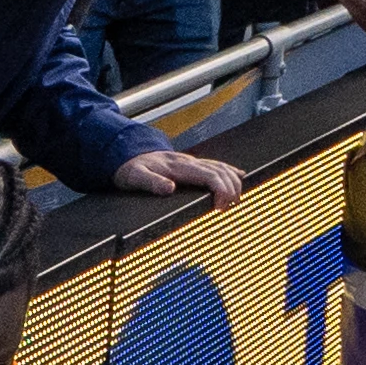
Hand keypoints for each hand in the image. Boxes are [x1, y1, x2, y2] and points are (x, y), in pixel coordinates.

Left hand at [113, 149, 247, 204]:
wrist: (125, 153)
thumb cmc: (131, 167)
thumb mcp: (135, 177)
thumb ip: (151, 182)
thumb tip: (169, 188)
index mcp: (179, 167)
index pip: (211, 175)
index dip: (222, 191)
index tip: (221, 209)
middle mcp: (189, 162)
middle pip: (222, 172)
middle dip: (232, 190)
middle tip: (231, 210)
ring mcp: (192, 162)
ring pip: (222, 167)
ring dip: (234, 182)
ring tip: (237, 200)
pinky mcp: (192, 164)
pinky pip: (217, 165)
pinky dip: (231, 171)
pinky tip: (239, 176)